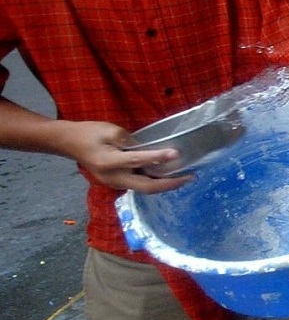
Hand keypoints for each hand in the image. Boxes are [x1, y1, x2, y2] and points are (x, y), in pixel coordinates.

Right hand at [70, 121, 192, 192]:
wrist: (68, 142)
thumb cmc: (89, 133)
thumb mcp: (112, 131)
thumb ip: (132, 142)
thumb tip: (151, 151)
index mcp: (110, 162)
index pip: (139, 161)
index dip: (159, 158)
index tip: (176, 154)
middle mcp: (113, 178)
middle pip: (146, 187)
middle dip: (170, 184)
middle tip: (190, 177)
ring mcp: (113, 183)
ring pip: (143, 188)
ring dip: (164, 185)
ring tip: (183, 177)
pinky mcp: (115, 182)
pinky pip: (137, 185)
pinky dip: (153, 182)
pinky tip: (166, 176)